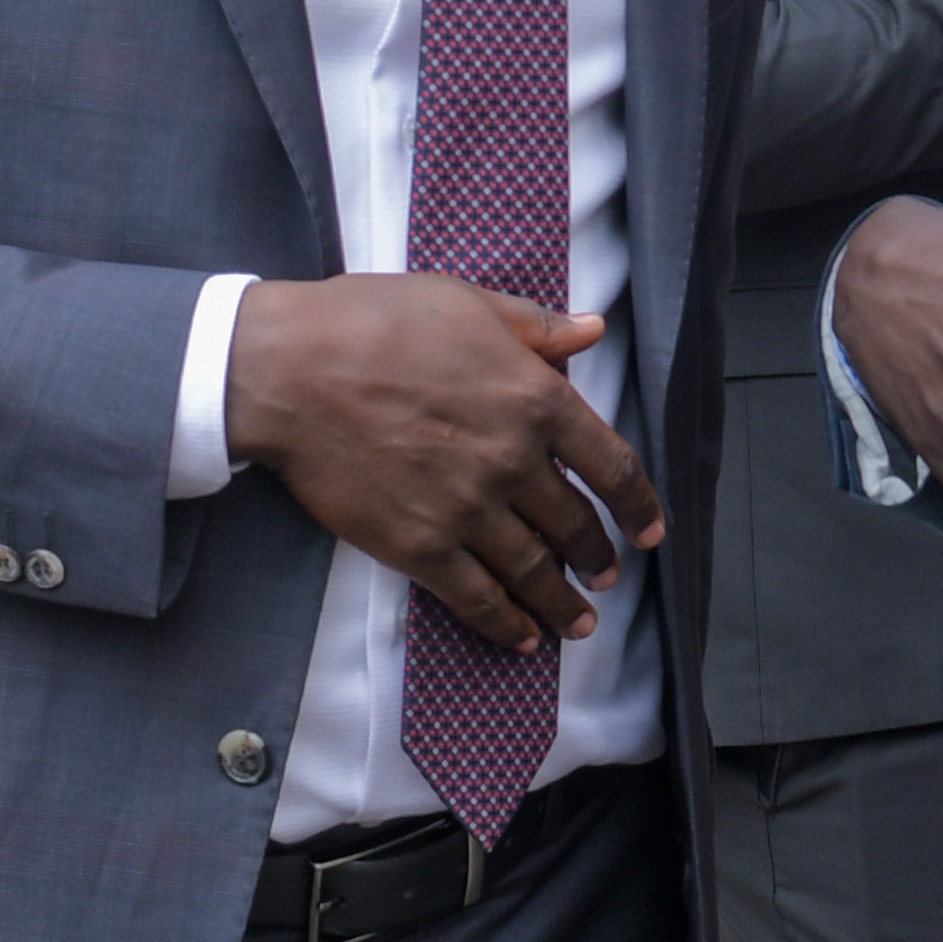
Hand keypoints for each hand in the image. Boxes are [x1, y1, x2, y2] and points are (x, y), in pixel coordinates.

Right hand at [226, 277, 665, 653]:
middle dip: (598, 557)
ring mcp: (467, 509)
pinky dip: (507, 624)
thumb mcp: (466, 302)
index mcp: (535, 398)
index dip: (639, 504)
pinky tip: (523, 638)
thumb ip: (536, 326)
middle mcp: (513, 460)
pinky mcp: (418, 546)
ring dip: (564, 604)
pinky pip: (477, 598)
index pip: (613, 465)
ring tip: (581, 622)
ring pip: (534, 571)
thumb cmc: (374, 322)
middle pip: (576, 525)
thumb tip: (592, 331)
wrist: (292, 370)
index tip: (650, 529)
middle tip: (608, 575)